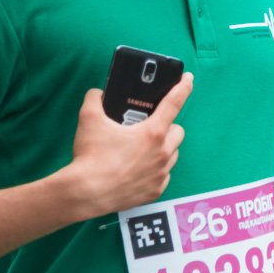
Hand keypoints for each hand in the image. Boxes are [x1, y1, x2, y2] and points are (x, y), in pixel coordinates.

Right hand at [67, 72, 193, 217]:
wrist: (85, 193)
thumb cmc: (91, 157)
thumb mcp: (89, 119)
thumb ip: (94, 99)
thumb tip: (97, 94)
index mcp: (152, 132)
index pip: (174, 103)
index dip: (183, 87)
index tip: (188, 79)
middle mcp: (162, 153)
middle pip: (178, 131)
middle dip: (168, 125)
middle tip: (151, 125)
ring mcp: (160, 174)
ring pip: (172, 155)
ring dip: (164, 148)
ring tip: (144, 147)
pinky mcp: (155, 192)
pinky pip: (163, 176)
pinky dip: (155, 170)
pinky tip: (139, 168)